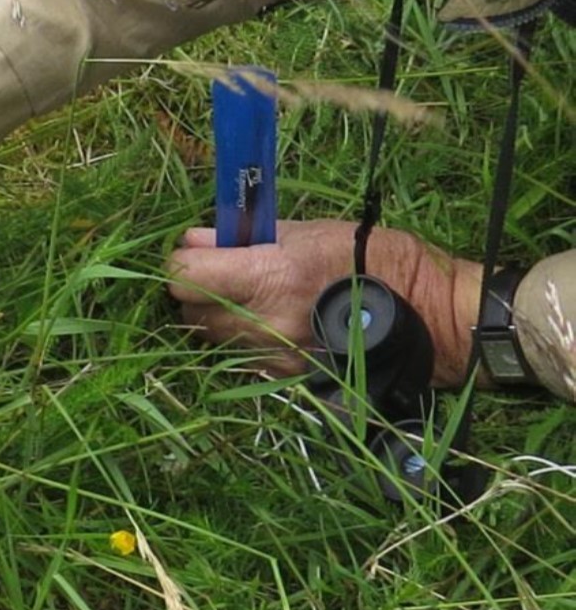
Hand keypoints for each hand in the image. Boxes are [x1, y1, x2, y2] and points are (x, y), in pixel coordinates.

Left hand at [167, 219, 481, 385]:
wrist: (427, 319)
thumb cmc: (374, 260)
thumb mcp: (311, 232)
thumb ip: (245, 237)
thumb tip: (194, 238)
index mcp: (269, 277)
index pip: (183, 277)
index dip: (181, 262)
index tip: (197, 253)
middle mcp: (262, 323)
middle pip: (188, 311)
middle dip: (195, 290)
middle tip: (223, 273)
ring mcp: (271, 356)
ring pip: (209, 337)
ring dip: (215, 315)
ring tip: (248, 296)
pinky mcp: (281, 377)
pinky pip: (237, 356)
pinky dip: (239, 339)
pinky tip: (266, 322)